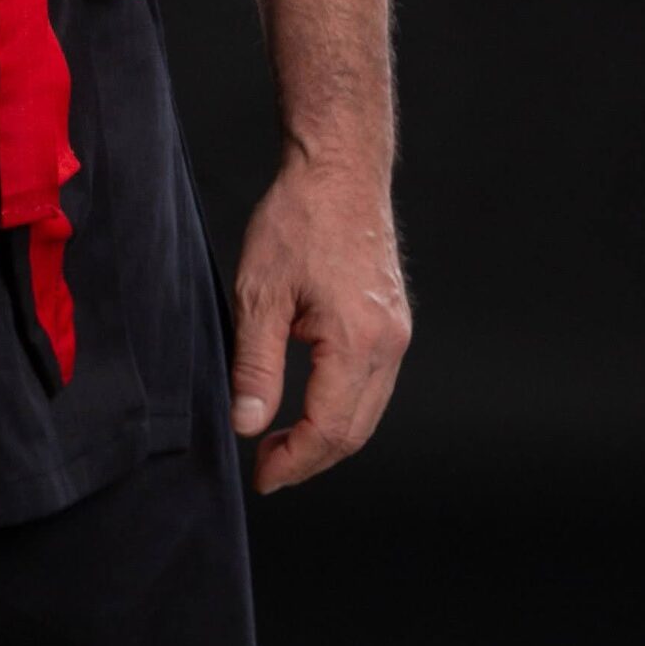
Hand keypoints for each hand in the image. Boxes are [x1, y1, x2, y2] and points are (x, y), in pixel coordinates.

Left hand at [226, 157, 411, 493]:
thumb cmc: (297, 219)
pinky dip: (343, 406)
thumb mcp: (259, 293)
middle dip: (310, 458)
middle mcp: (388, 343)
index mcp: (358, 341)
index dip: (293, 462)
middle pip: (355, 431)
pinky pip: (373, 383)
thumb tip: (248, 425)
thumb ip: (255, 366)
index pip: (329, 430)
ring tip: (281, 441)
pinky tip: (309, 403)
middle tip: (267, 467)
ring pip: (368, 410)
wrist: (338, 169)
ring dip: (328, 436)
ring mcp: (396, 332)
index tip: (261, 476)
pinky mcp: (393, 320)